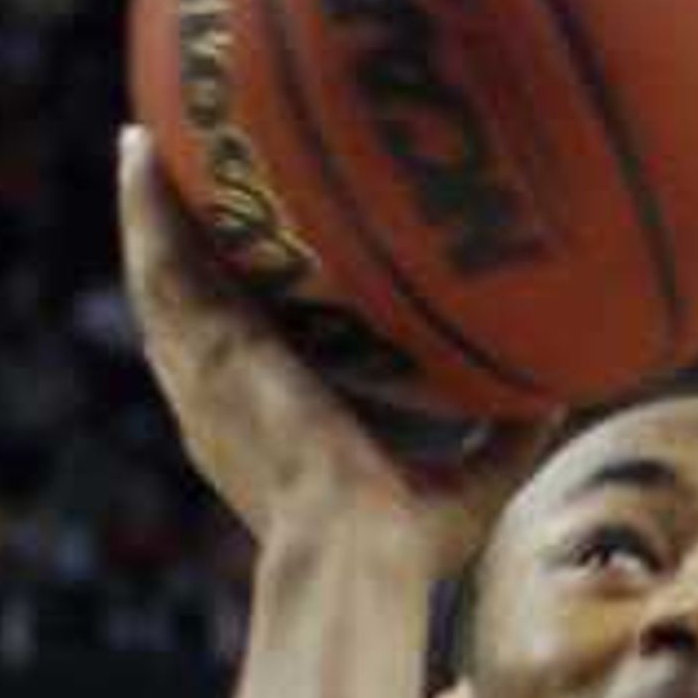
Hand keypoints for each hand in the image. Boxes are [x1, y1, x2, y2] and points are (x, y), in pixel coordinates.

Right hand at [115, 131, 547, 565]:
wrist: (350, 557)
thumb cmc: (400, 553)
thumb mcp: (463, 489)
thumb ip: (501, 441)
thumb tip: (554, 396)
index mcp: (262, 434)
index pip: (234, 360)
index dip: (227, 312)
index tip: (234, 264)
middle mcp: (218, 406)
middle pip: (183, 309)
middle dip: (174, 246)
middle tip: (170, 176)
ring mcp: (205, 379)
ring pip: (160, 280)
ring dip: (148, 210)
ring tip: (144, 140)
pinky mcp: (206, 356)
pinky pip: (162, 266)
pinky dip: (147, 208)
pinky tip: (143, 150)